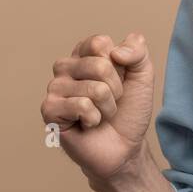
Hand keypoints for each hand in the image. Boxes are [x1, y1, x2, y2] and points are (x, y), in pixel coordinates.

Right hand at [40, 32, 157, 182]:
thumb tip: (117, 49)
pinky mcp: (49, 110)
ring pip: (95, 88)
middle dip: (116, 89)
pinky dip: (95, 118)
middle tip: (110, 102)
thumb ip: (137, 52)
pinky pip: (82, 105)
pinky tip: (88, 124)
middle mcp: (65, 68)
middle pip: (100, 65)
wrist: (124, 147)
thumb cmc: (129, 111)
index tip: (119, 80)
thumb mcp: (143, 76)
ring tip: (100, 114)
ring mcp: (55, 88)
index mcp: (84, 54)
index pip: (100, 43)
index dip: (120, 65)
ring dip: (107, 107)